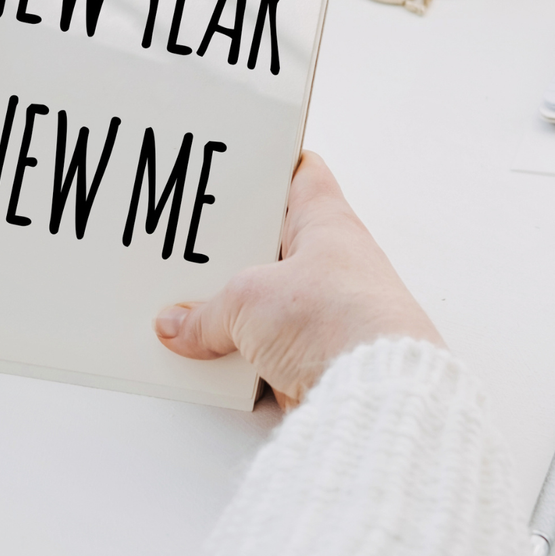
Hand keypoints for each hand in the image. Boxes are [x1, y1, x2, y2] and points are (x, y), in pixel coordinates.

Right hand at [154, 152, 442, 406]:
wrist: (374, 393)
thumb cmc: (337, 321)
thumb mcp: (247, 301)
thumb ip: (206, 314)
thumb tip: (179, 325)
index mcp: (326, 224)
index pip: (301, 175)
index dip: (270, 165)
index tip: (237, 163)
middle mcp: (331, 265)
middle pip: (272, 247)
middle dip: (232, 256)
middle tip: (192, 253)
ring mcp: (327, 314)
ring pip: (268, 305)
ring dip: (235, 316)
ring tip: (192, 315)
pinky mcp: (320, 358)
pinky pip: (271, 352)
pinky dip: (245, 359)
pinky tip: (217, 363)